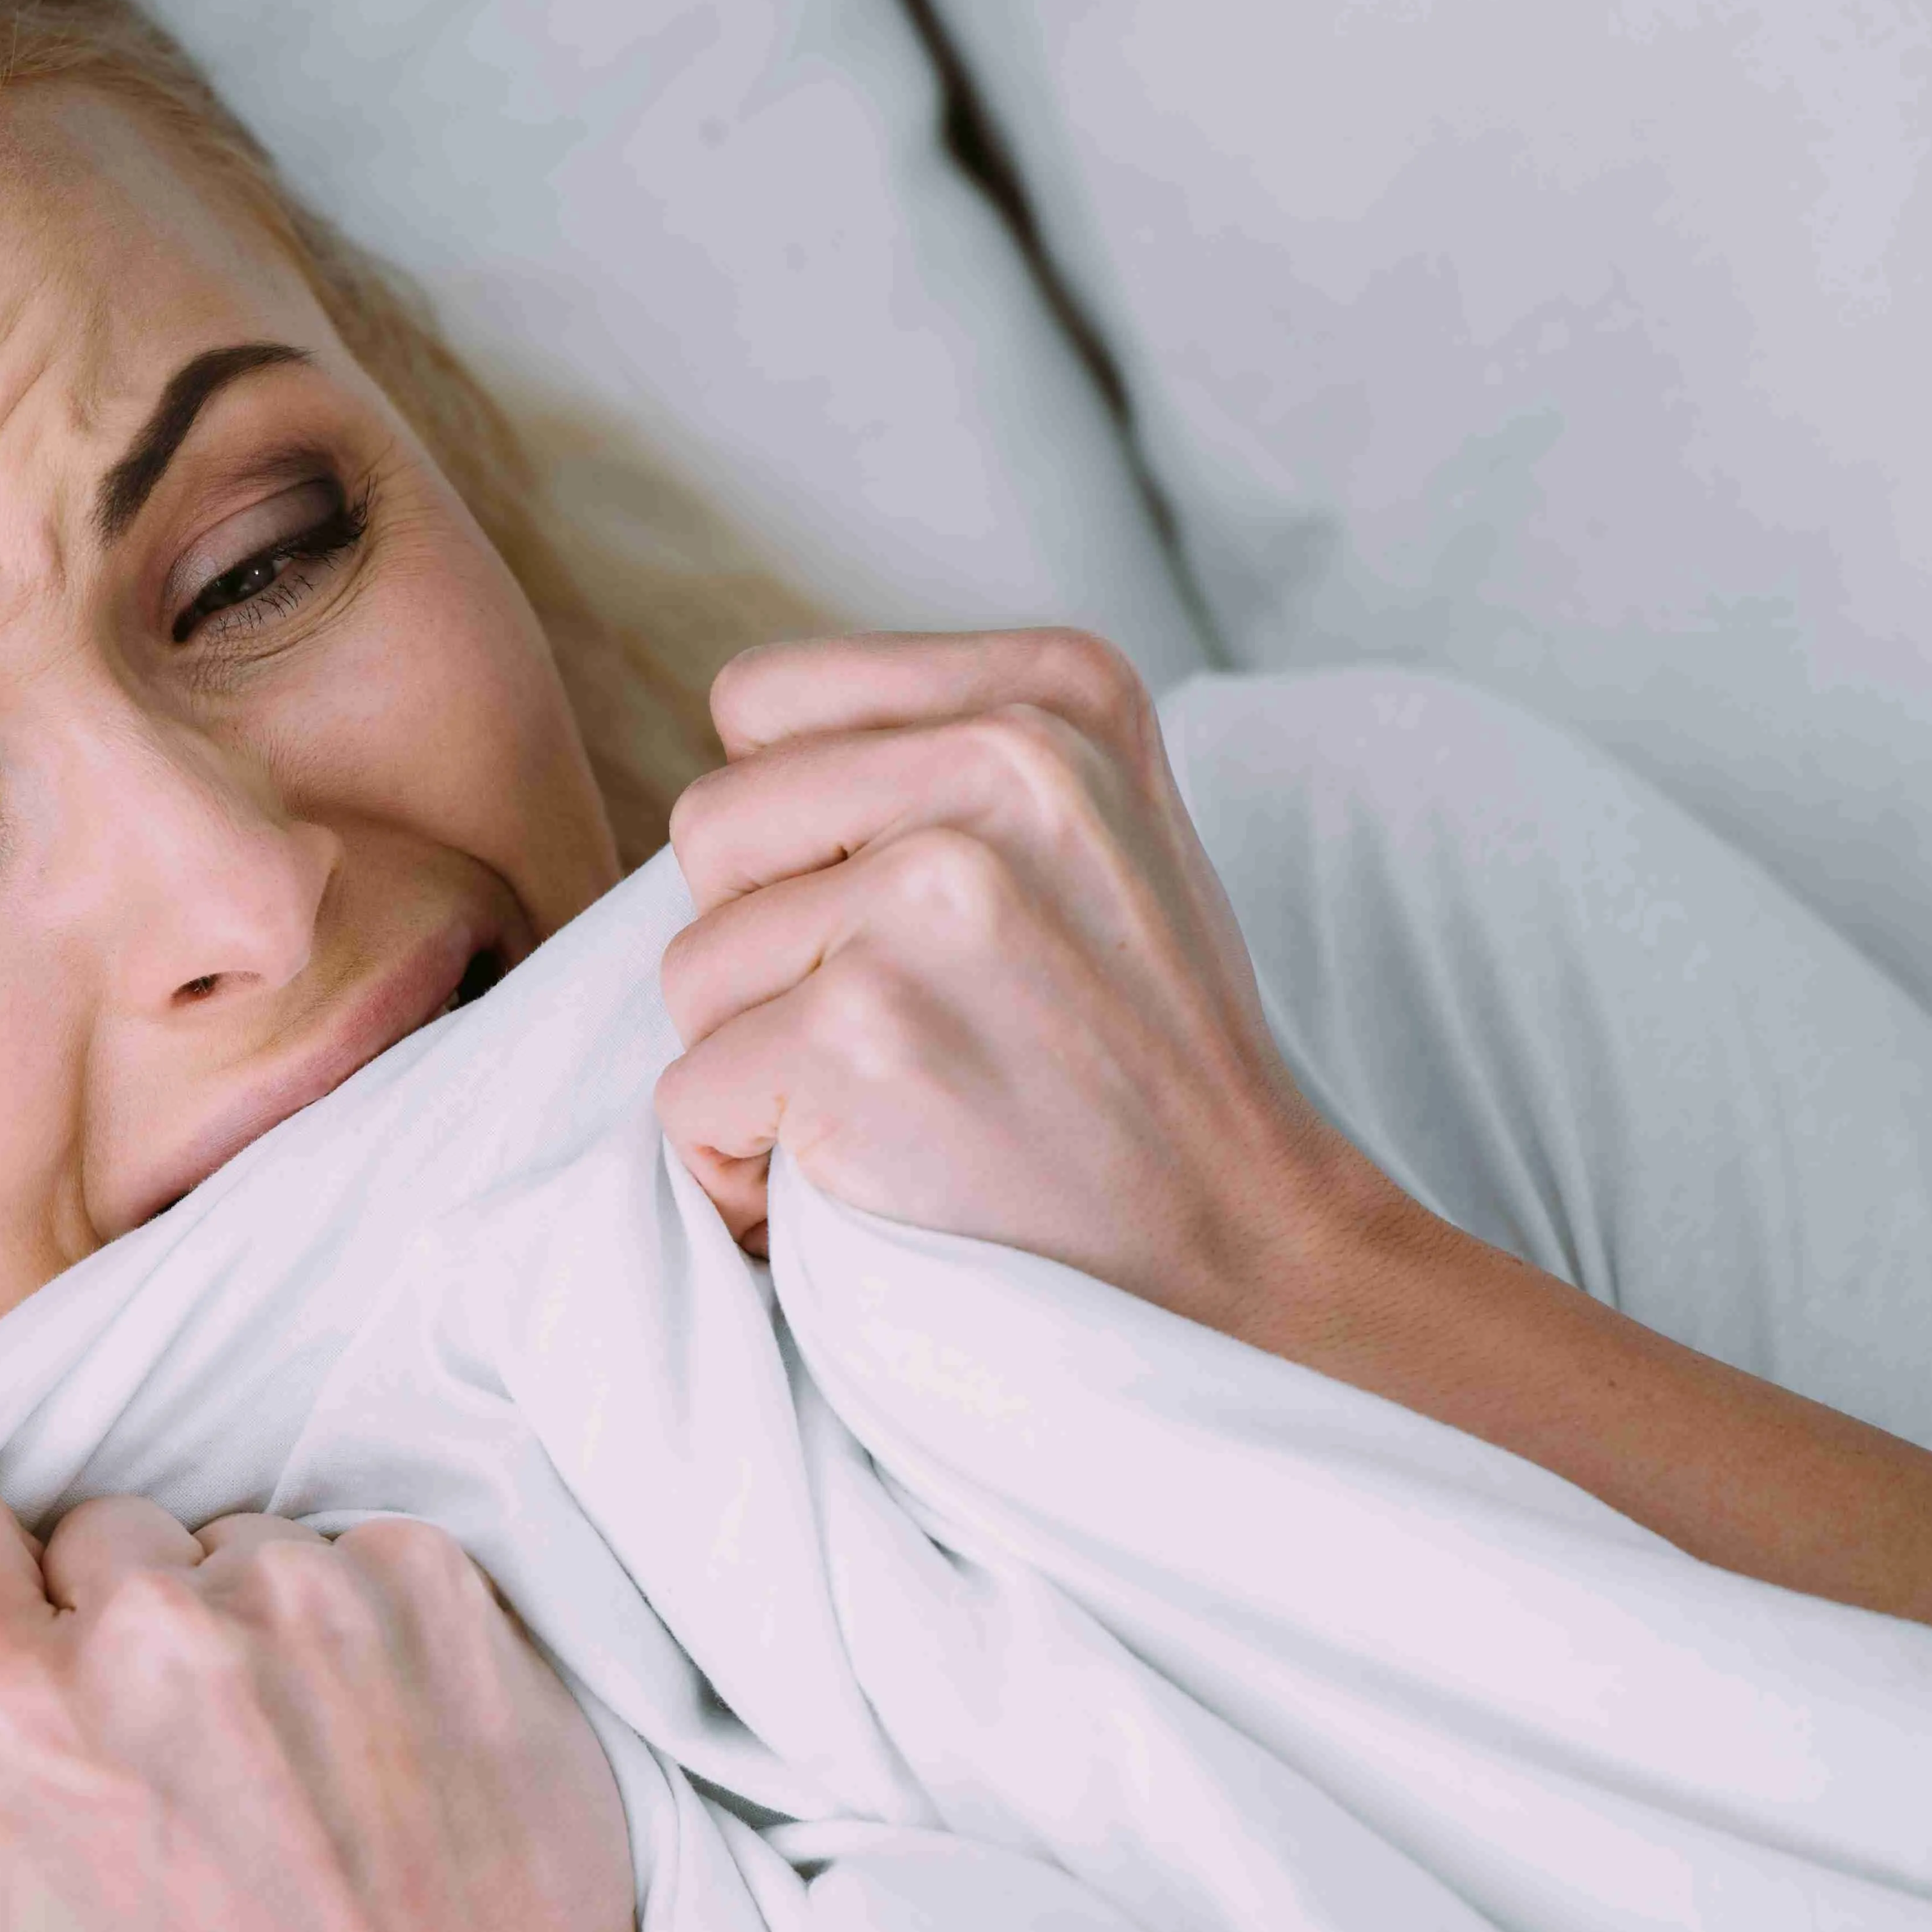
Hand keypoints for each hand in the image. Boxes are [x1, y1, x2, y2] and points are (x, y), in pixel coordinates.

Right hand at [0, 1468, 643, 1931]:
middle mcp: (174, 1630)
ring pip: (225, 1549)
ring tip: (285, 1781)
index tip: (2, 1645)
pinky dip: (350, 1636)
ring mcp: (320, 1597)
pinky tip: (366, 1755)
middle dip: (104, 1632)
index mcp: (35, 1714)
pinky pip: (349, 1557)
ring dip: (235, 1635)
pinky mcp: (438, 1590)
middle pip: (86, 1532)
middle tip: (170, 1773)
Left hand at [654, 627, 1402, 1334]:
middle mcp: (1000, 763)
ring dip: (752, 1063)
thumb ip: (939, 763)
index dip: (786, 833)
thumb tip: (746, 775)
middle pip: (713, 826)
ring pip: (690, 966)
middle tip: (881, 1027)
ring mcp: (929, 896)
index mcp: (1055, 691)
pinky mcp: (862, 1032)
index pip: (764, 703)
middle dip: (755, 948)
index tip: (878, 916)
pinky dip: (739, 1166)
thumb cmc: (1144, 1052)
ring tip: (889, 1106)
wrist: (1242, 1240)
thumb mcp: (1096, 830)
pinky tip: (855, 1179)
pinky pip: (689, 1095)